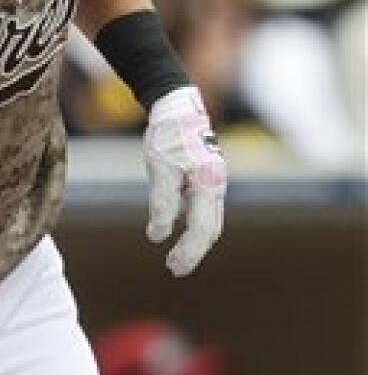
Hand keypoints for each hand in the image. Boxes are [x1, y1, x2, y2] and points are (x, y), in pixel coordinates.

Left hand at [143, 86, 227, 276]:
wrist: (176, 104)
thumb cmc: (167, 135)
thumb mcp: (160, 168)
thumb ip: (162, 203)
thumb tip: (158, 236)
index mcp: (209, 184)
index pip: (201, 228)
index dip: (189, 251)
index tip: (174, 267)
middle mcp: (216, 185)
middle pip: (210, 228)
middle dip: (193, 251)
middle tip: (174, 269)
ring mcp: (213, 181)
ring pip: (208, 220)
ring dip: (193, 241)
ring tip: (174, 258)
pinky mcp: (205, 177)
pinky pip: (202, 209)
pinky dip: (192, 225)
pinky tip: (175, 231)